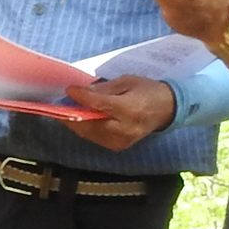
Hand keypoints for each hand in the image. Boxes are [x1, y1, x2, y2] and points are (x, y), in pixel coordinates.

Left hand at [60, 75, 175, 152]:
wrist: (167, 109)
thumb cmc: (147, 91)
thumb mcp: (127, 82)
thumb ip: (104, 89)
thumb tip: (81, 91)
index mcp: (130, 109)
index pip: (99, 105)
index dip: (81, 98)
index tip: (69, 89)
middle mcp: (124, 129)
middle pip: (90, 124)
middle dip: (72, 114)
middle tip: (60, 103)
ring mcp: (121, 141)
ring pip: (89, 133)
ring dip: (75, 122)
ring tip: (66, 110)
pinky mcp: (117, 147)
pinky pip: (94, 138)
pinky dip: (85, 128)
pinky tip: (78, 119)